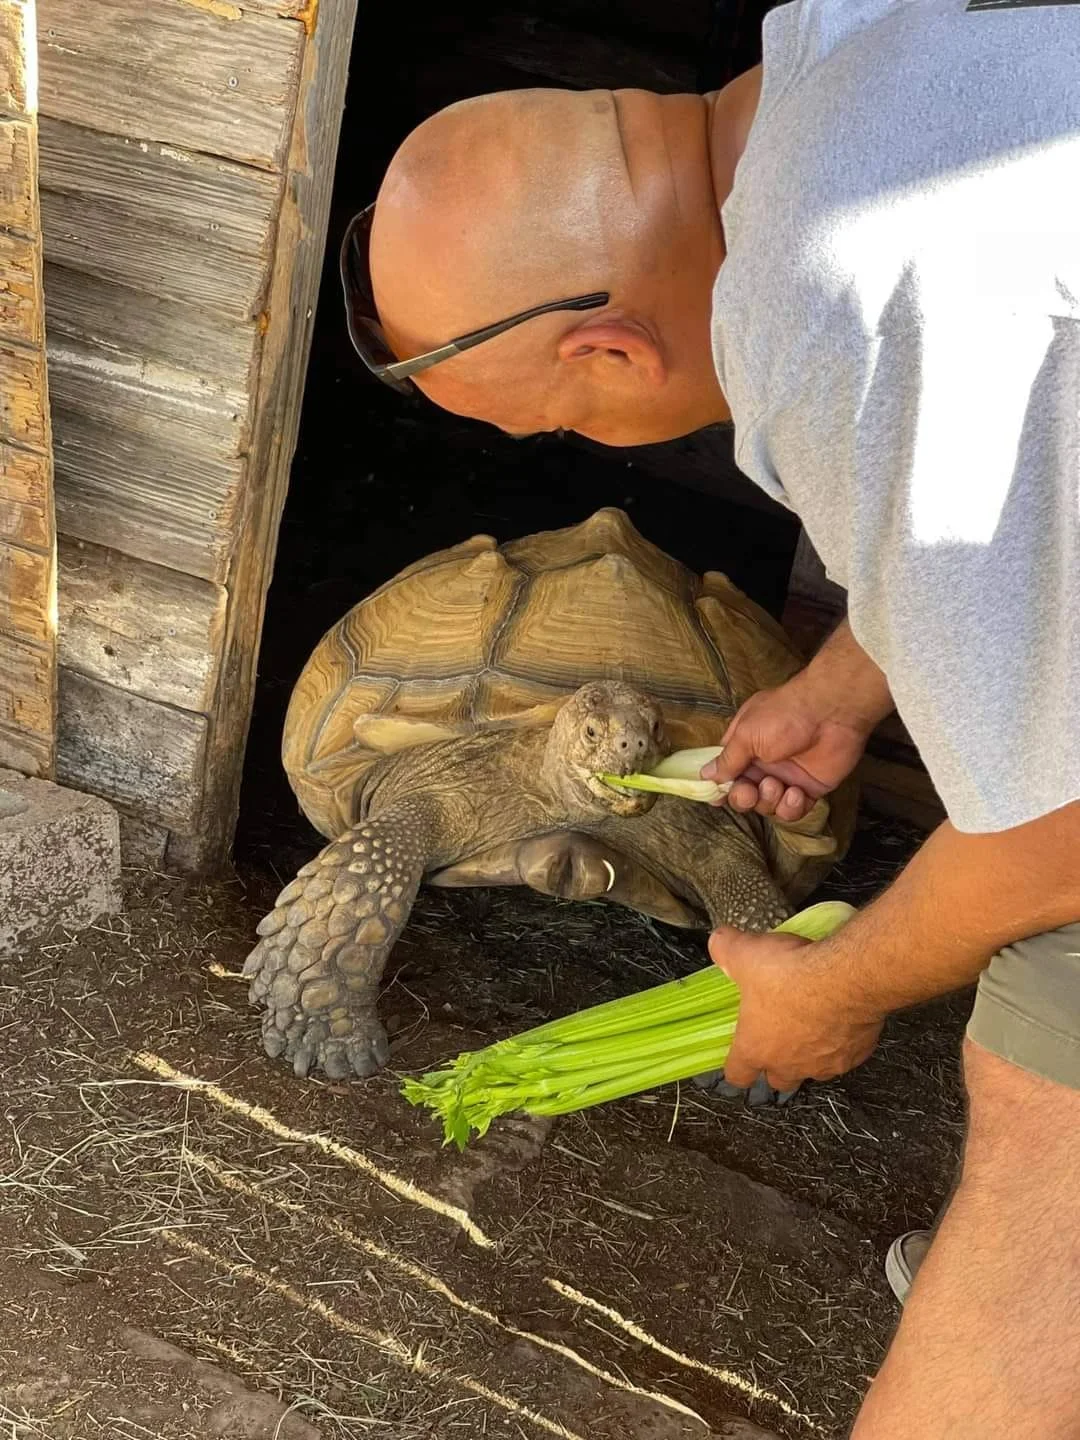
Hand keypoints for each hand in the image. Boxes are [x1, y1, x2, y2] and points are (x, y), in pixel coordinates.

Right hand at [702, 674, 870, 821]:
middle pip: (744, 794)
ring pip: (767, 805)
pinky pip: (792, 810)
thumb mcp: (746, 734)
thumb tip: (705, 774)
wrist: (831, 713)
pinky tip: (795, 793)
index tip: (718, 796)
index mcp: (745, 746)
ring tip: (776, 785)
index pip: (726, 773)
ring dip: (768, 801)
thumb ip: (727, 759)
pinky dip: (791, 807)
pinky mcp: (809, 788)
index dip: (720, 787)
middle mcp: (763, 764)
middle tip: (750, 791)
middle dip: (743, 797)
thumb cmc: (784, 716)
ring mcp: (786, 777)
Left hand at [709, 927, 883, 1092]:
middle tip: (777, 1040)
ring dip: (810, 1055)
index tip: (738, 1058)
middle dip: (776, 1065)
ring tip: (811, 1027)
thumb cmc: (793, 974)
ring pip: (813, 1071)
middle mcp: (790, 1063)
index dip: (736, 1067)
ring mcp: (825, 1063)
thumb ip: (725, 950)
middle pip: (778, 1081)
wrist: (846, 977)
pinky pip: (846, 1055)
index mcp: (757, 1047)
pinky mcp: (854, 1053)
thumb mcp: (746, 954)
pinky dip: (842, 1042)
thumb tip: (718, 943)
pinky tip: (841, 1019)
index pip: (738, 1074)